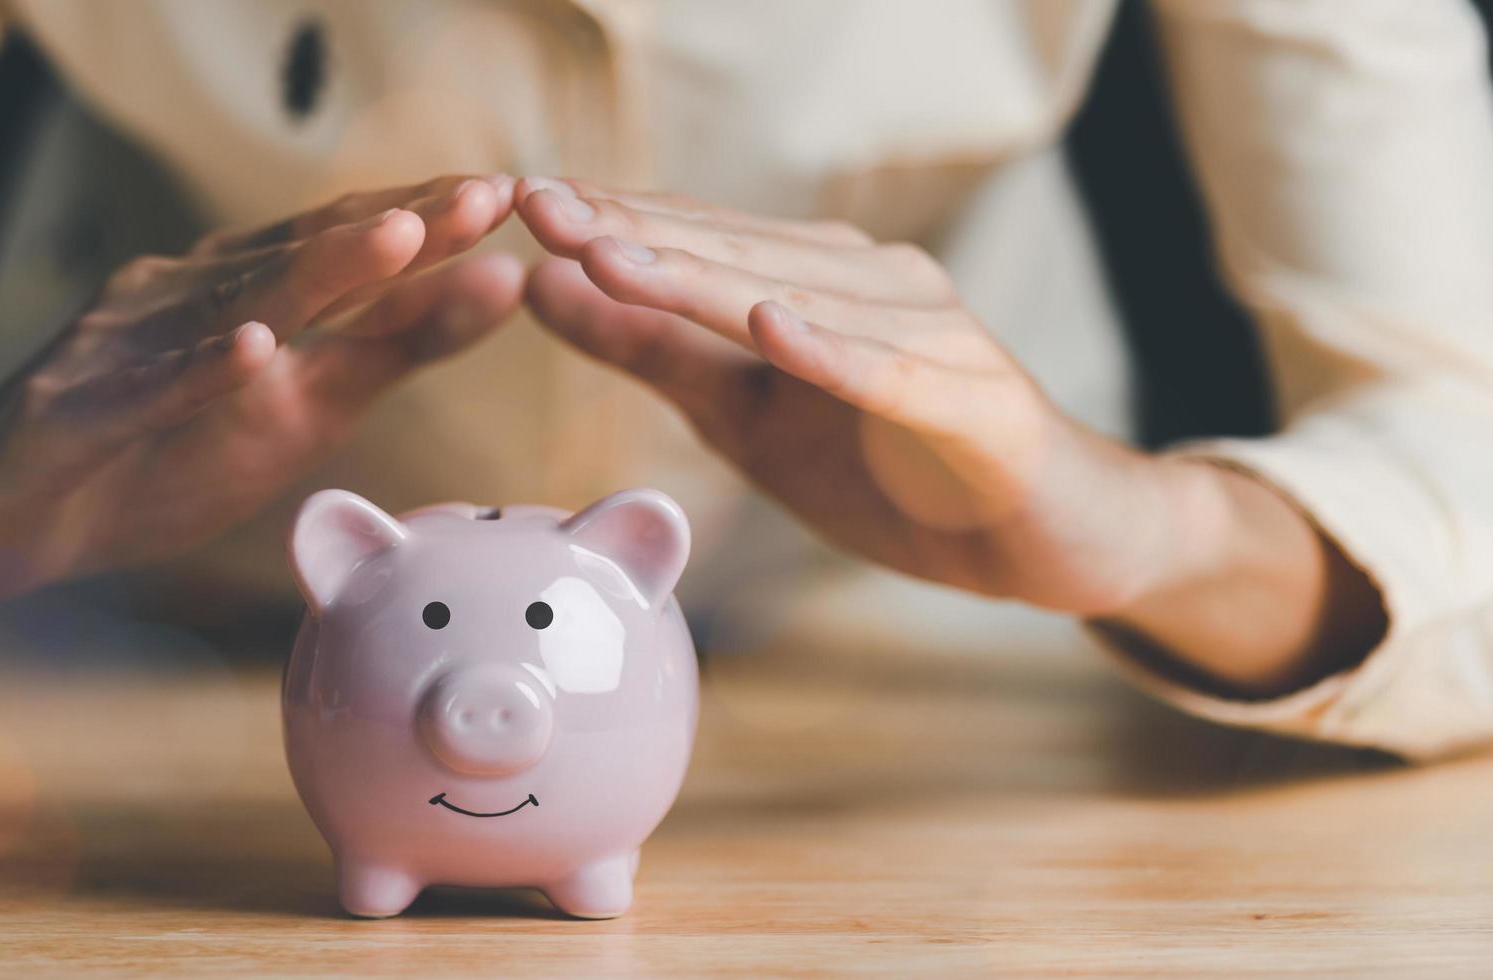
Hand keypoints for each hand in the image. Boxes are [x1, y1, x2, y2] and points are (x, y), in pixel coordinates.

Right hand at [0, 175, 521, 626]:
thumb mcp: (294, 406)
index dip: (430, 220)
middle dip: (398, 224)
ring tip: (399, 237)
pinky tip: (251, 348)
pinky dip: (201, 370)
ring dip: (319, 270)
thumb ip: (387, 348)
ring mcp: (125, 346)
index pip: (347, 246)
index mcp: (239, 292)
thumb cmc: (153, 458)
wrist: (0, 516)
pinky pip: (144, 389)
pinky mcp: (74, 411)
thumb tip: (500, 286)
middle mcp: (184, 297)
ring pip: (233, 304)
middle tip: (485, 194)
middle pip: (304, 254)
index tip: (515, 195)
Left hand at [516, 178, 1382, 693]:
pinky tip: (775, 328)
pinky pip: (897, 374)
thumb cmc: (887, 466)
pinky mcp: (978, 402)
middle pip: (733, 254)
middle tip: (537, 206)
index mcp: (809, 279)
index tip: (510, 201)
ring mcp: (931, 336)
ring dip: (705, 277)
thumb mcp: (742, 413)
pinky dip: (837, 353)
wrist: (1044, 534)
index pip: (693, 241)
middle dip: (629, 231)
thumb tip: (541, 283)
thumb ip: (650, 349)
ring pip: (800, 300)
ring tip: (612, 255)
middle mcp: (870, 283)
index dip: (604, 222)